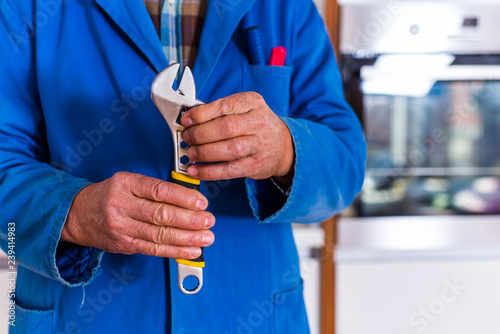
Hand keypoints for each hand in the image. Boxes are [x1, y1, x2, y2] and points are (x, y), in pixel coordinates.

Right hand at [61, 172, 214, 259]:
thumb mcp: (128, 182)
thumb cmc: (109, 195)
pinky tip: (191, 251)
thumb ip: (154, 189)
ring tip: (206, 238)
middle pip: (160, 214)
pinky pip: (153, 249)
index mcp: (125, 184)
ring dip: (187, 238)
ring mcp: (121, 227)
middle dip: (189, 219)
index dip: (183, 197)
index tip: (202, 202)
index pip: (158, 191)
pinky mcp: (124, 245)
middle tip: (209, 221)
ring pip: (159, 234)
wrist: (78, 214)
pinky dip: (175, 251)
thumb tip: (189, 198)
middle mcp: (122, 205)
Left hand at [181, 92, 294, 184]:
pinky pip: (230, 170)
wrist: (283, 146)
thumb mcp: (245, 108)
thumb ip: (221, 111)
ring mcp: (259, 145)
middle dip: (200, 134)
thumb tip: (190, 119)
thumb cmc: (256, 125)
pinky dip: (210, 172)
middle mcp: (258, 123)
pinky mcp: (255, 165)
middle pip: (225, 128)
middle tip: (187, 137)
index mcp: (253, 103)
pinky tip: (196, 170)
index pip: (224, 106)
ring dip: (204, 152)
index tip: (186, 120)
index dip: (202, 114)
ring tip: (191, 153)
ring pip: (228, 149)